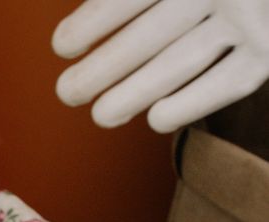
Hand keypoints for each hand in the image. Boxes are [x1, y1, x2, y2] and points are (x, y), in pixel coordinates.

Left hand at [53, 0, 268, 131]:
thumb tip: (85, 15)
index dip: (93, 20)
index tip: (62, 45)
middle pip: (148, 35)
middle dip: (100, 69)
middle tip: (67, 92)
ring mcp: (254, 18)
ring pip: (176, 65)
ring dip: (129, 96)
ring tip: (101, 115)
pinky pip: (221, 87)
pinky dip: (183, 106)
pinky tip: (155, 117)